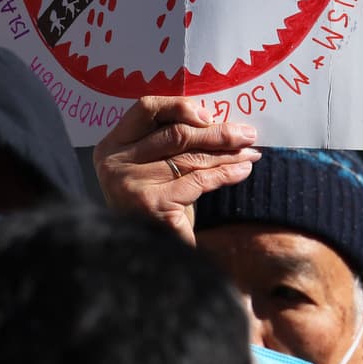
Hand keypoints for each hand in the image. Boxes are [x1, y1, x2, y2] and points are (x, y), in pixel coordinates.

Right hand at [94, 96, 260, 244]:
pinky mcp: (151, 205)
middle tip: (247, 134)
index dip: (180, 106)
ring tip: (251, 152)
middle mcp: (114, 163)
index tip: (211, 115)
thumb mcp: (151, 168)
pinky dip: (225, 174)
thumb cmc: (152, 204)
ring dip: (228, 154)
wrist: (144, 257)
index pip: (146, 108)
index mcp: (111, 146)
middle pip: (175, 134)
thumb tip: (219, 120)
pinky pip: (198, 181)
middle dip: (217, 132)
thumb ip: (169, 142)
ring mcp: (130, 184)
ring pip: (190, 158)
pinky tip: (242, 171)